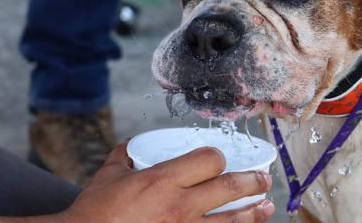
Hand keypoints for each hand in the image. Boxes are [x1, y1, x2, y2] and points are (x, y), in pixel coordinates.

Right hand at [59, 144, 274, 222]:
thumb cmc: (95, 213)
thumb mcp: (108, 177)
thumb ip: (125, 156)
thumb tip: (134, 146)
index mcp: (162, 181)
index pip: (209, 160)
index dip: (218, 157)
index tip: (219, 160)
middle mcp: (180, 206)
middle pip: (230, 187)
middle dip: (253, 181)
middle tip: (263, 179)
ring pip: (232, 220)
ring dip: (254, 212)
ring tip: (266, 206)